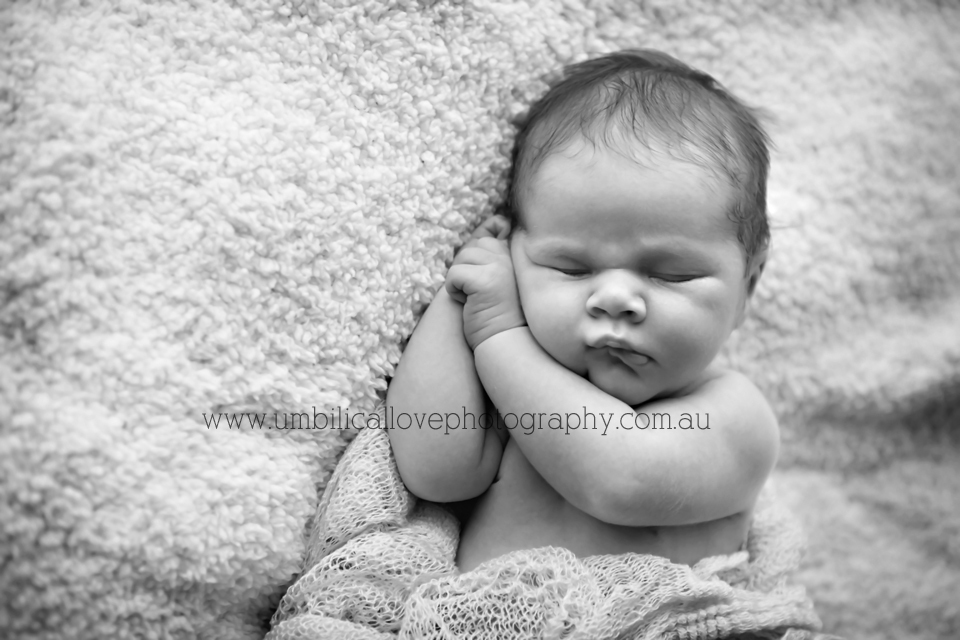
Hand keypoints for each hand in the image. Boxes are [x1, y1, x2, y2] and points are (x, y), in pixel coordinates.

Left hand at [446, 216, 525, 348]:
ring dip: (460, 282)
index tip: (486, 277)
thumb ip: (499, 246)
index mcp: (517, 251)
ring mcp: (498, 266)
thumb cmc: (503, 311)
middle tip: (482, 293)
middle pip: (472, 246)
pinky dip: (454, 292)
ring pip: (460, 260)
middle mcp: (510, 255)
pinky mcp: (484, 280)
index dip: (480, 251)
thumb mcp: (503, 273)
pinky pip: (453, 275)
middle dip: (468, 270)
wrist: (507, 340)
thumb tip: (498, 221)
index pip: (492, 229)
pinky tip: (470, 305)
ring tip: (477, 299)